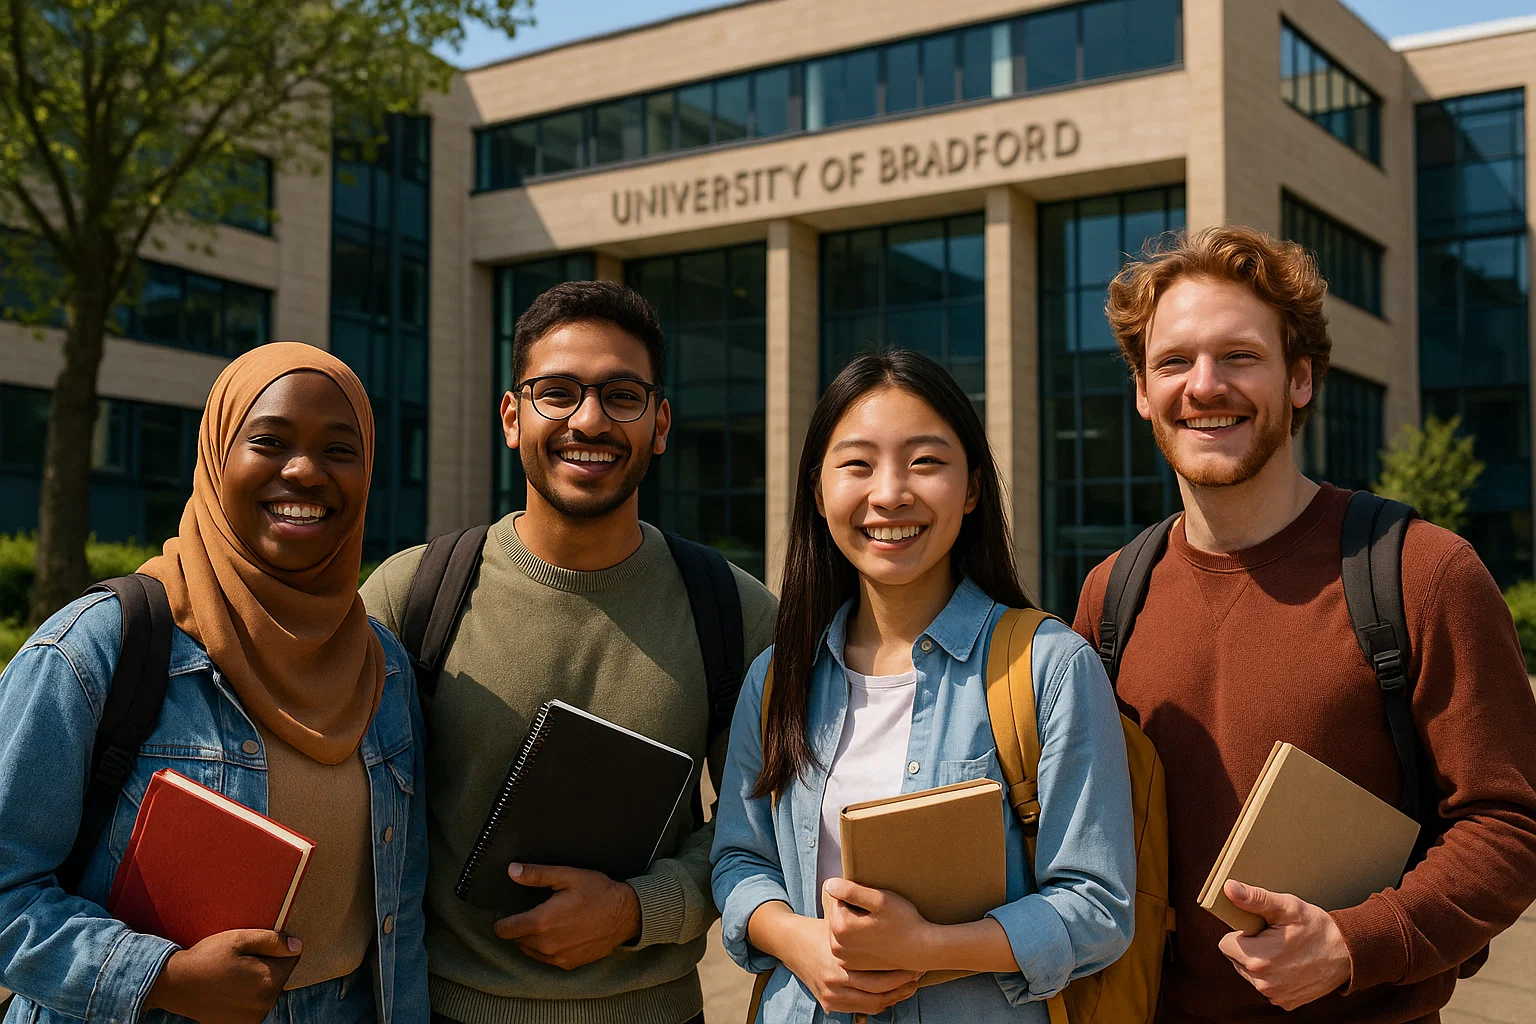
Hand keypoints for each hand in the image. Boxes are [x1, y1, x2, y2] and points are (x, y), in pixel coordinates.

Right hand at [144, 929, 301, 1023]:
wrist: (175, 984)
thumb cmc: (207, 958)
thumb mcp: (239, 939)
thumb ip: (272, 941)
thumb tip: (298, 946)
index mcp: (268, 980)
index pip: (291, 959)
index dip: (276, 950)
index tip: (255, 948)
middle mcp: (265, 1003)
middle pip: (279, 977)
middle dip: (267, 966)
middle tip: (239, 960)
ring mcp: (253, 1017)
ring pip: (267, 991)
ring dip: (257, 982)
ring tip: (231, 974)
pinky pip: (254, 1005)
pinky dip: (246, 996)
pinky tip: (228, 988)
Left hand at [493, 863, 641, 969]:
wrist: (627, 914)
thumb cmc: (599, 893)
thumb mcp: (568, 876)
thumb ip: (537, 874)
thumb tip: (513, 871)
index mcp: (542, 921)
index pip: (506, 929)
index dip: (501, 921)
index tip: (504, 914)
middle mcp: (547, 944)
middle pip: (516, 940)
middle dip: (517, 928)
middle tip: (526, 914)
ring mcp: (558, 957)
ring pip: (529, 951)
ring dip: (529, 939)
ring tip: (542, 923)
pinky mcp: (569, 964)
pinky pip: (546, 959)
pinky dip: (544, 948)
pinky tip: (556, 934)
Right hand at [777, 912, 921, 1015]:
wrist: (792, 944)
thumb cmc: (821, 928)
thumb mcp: (838, 916)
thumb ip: (855, 904)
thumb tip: (880, 892)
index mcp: (839, 961)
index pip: (880, 975)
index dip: (902, 970)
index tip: (917, 962)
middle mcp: (834, 982)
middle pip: (879, 993)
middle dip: (903, 986)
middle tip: (918, 975)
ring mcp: (831, 995)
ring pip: (872, 1004)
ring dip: (894, 997)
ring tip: (910, 986)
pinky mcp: (829, 1004)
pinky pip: (861, 1009)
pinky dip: (878, 1003)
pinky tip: (891, 993)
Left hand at [824, 878, 932, 972]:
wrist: (921, 949)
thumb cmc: (903, 921)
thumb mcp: (879, 900)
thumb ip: (851, 890)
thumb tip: (829, 884)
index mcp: (839, 927)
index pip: (838, 898)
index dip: (857, 897)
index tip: (874, 907)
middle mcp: (836, 945)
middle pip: (839, 915)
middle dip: (854, 912)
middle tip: (877, 918)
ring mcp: (843, 958)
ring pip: (844, 929)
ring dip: (856, 925)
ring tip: (878, 929)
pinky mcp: (852, 966)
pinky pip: (849, 943)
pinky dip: (859, 939)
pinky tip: (877, 940)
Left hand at [1218, 880, 1351, 1009]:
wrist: (1348, 953)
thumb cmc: (1317, 927)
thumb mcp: (1287, 907)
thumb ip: (1254, 899)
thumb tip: (1229, 889)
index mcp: (1258, 959)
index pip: (1225, 944)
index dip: (1239, 933)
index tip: (1258, 929)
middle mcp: (1263, 983)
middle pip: (1236, 959)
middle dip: (1249, 947)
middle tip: (1273, 938)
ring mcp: (1274, 995)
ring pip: (1249, 974)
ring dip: (1259, 962)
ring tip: (1282, 950)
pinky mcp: (1285, 1003)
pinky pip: (1266, 986)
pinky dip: (1273, 976)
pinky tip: (1290, 965)